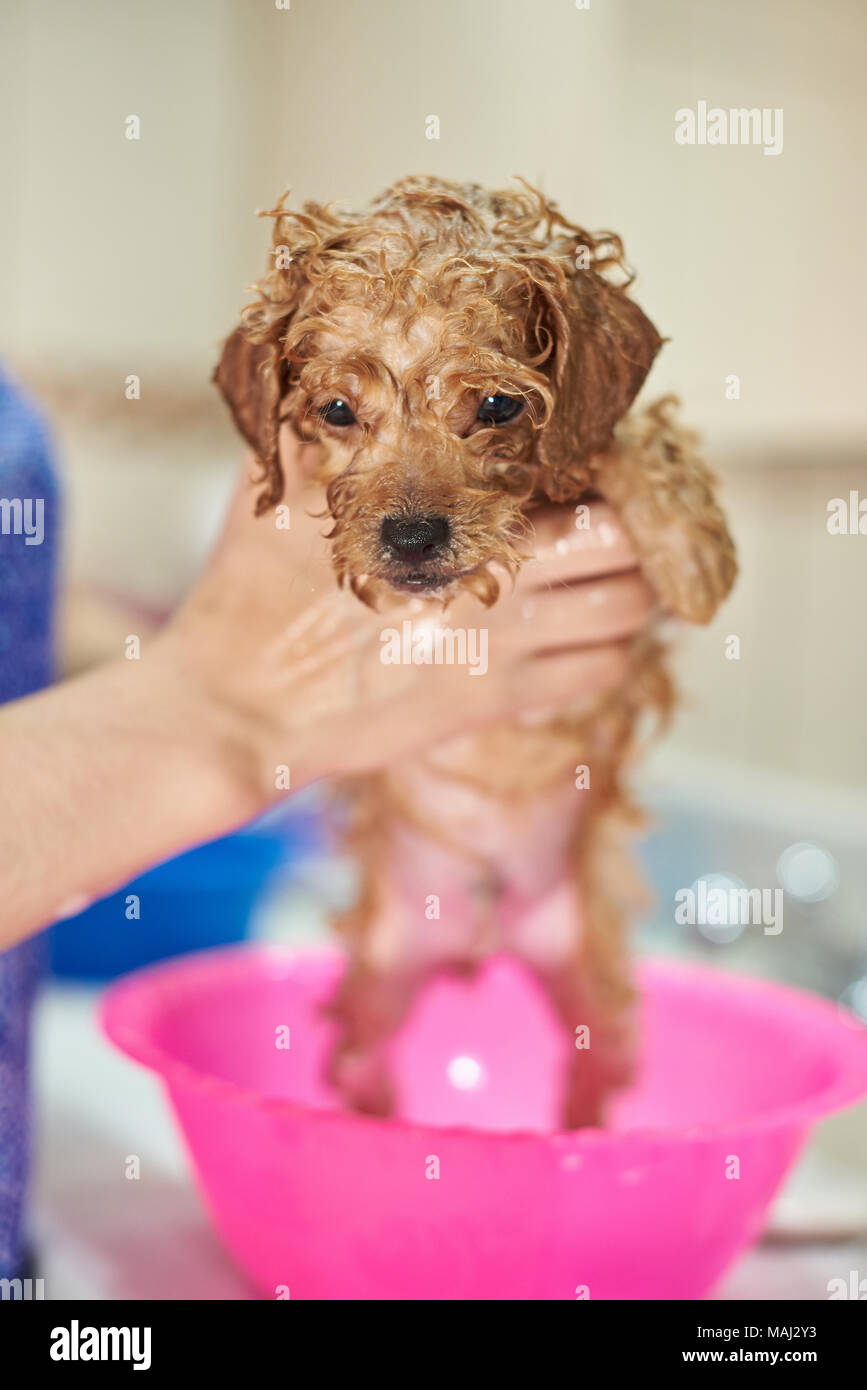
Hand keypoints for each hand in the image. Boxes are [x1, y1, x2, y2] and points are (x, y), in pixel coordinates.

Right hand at [154, 435, 656, 808]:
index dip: (616, 469)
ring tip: (607, 570)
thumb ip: (328, 421)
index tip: (600, 459)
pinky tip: (576, 631)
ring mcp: (509, 653)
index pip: (598, 486)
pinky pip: (598, 676)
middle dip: (642, 528)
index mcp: (463, 520)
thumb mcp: (282, 481)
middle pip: (635, 551)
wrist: (241, 704)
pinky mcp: (496, 706)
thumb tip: (348, 357)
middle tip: (617, 513)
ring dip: (634, 590)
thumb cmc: (254, 588)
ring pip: (632, 618)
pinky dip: (607, 650)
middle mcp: (506, 587)